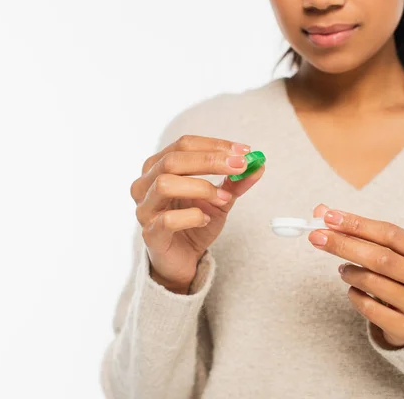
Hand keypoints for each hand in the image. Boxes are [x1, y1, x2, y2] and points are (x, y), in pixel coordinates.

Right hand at [130, 135, 264, 293]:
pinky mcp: (150, 234)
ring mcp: (144, 209)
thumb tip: (258, 165)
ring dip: (201, 187)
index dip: (215, 145)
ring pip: (165, 184)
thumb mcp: (220, 198)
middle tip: (239, 166)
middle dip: (210, 160)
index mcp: (158, 167)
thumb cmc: (194, 222)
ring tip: (223, 199)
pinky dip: (192, 216)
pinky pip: (167, 220)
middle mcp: (145, 184)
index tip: (244, 152)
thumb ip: (235, 181)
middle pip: (173, 160)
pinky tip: (205, 219)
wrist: (183, 258)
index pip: (184, 145)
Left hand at [309, 204, 403, 347]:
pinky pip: (369, 308)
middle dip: (344, 245)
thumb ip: (358, 231)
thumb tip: (321, 211)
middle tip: (316, 237)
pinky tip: (354, 290)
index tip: (328, 217)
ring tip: (342, 269)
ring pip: (373, 283)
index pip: (390, 233)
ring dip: (349, 272)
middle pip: (381, 258)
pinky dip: (354, 295)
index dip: (357, 224)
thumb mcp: (388, 251)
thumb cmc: (399, 276)